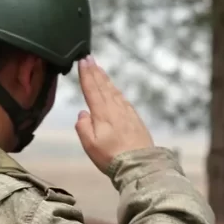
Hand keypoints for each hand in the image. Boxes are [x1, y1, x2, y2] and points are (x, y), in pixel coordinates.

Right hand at [75, 56, 154, 172]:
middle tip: (89, 58)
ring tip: (100, 70)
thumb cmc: (112, 157)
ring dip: (106, 80)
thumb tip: (82, 113)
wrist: (140, 165)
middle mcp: (115, 109)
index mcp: (102, 114)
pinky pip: (123, 100)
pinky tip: (115, 91)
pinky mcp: (136, 120)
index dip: (86, 74)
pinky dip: (117, 91)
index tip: (83, 61)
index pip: (92, 90)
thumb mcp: (91, 145)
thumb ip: (83, 127)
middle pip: (103, 87)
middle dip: (96, 72)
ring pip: (114, 92)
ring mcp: (127, 113)